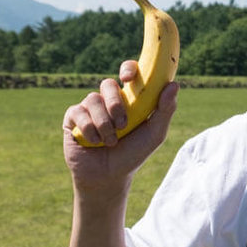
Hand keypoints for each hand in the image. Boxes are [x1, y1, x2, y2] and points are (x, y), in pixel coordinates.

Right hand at [62, 60, 178, 194]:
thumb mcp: (155, 134)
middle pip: (107, 84)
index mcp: (129, 98)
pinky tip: (94, 142)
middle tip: (123, 124)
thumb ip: (165, 110)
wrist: (109, 177)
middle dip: (115, 104)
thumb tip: (174, 85)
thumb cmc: (133, 153)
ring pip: (93, 99)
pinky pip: (78, 113)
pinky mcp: (73, 118)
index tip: (127, 79)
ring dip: (104, 123)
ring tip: (110, 141)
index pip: (128, 72)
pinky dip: (89, 130)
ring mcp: (89, 108)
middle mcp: (108, 99)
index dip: (127, 69)